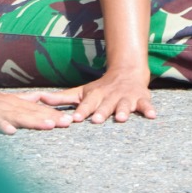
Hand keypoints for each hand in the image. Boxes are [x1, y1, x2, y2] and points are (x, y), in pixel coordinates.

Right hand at [0, 88, 74, 134]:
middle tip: (69, 123)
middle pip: (32, 112)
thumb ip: (23, 100)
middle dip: (51, 117)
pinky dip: (1, 126)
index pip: (37, 108)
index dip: (54, 113)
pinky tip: (10, 132)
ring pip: (17, 116)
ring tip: (49, 125)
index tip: (71, 119)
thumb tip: (42, 98)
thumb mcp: (4, 100)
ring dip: (33, 120)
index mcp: (14, 102)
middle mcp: (7, 105)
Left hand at [19, 70, 156, 124]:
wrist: (127, 72)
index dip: (82, 110)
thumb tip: (39, 99)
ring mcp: (126, 97)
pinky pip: (146, 105)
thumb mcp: (81, 91)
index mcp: (95, 95)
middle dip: (101, 112)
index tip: (76, 118)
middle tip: (96, 120)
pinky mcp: (141, 99)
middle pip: (105, 105)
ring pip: (124, 104)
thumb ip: (61, 97)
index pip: (87, 104)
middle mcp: (110, 96)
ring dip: (123, 110)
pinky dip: (149, 109)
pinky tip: (153, 116)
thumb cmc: (100, 88)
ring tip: (121, 118)